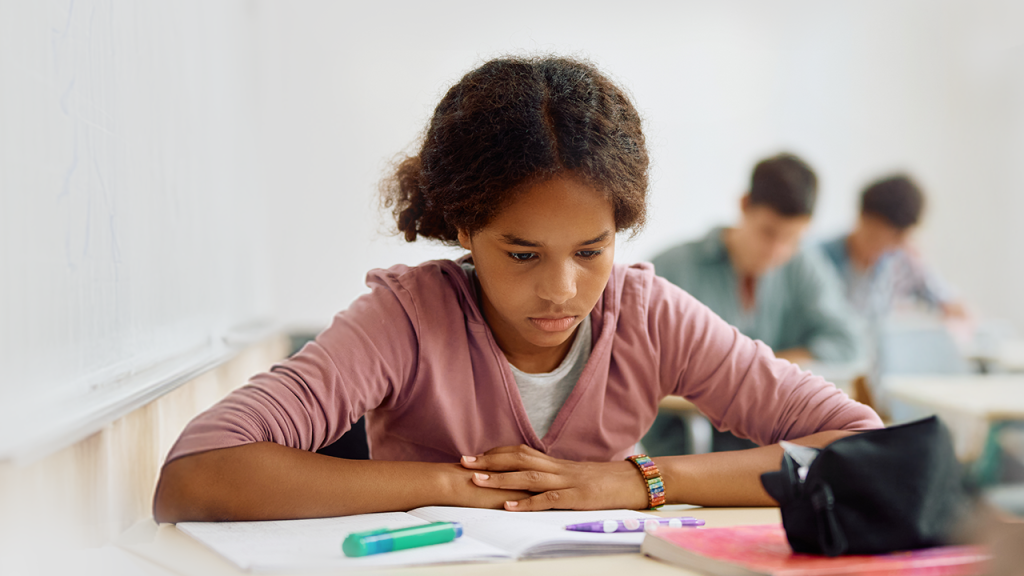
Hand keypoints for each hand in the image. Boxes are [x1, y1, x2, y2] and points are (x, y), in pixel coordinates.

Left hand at [459, 444, 649, 511]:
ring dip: (500, 479)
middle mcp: (557, 468)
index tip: (473, 456)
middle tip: (464, 463)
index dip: (495, 453)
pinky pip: (548, 499)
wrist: (634, 481)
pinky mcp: (576, 497)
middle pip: (518, 459)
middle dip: (488, 461)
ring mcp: (566, 481)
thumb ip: (553, 475)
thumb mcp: (574, 475)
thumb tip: (529, 478)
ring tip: (476, 481)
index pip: (520, 451)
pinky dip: (526, 502)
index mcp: (555, 463)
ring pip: (528, 476)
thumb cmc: (604, 481)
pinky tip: (508, 506)